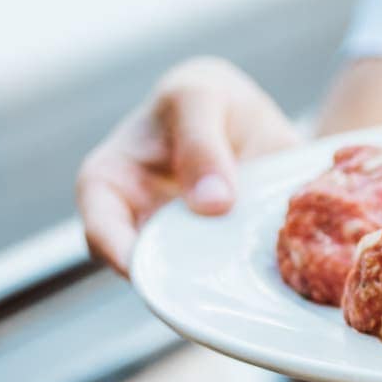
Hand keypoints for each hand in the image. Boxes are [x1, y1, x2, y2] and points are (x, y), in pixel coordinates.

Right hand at [77, 57, 300, 275]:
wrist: (247, 117)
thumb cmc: (204, 99)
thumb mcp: (198, 96)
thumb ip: (200, 142)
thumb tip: (213, 204)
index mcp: (109, 186)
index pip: (100, 231)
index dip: (121, 254)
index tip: (154, 268)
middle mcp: (140, 227)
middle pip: (149, 270)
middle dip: (180, 282)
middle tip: (215, 284)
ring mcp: (183, 248)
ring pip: (194, 283)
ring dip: (221, 284)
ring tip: (251, 279)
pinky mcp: (224, 260)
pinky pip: (234, 279)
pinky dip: (254, 276)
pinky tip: (282, 271)